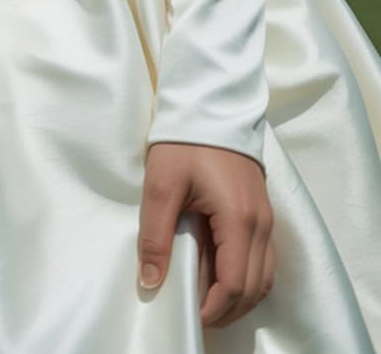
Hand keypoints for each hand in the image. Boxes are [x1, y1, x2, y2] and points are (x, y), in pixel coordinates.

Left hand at [138, 141, 274, 329]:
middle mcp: (261, 224)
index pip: (234, 284)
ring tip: (208, 302)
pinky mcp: (263, 210)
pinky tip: (222, 275)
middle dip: (227, 310)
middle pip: (255, 288)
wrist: (211, 103)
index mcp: (238, 219)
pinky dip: (248, 278)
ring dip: (240, 297)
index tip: (189, 315)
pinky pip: (264, 259)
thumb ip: (155, 235)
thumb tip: (151, 281)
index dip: (213, 309)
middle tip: (197, 315)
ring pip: (264, 277)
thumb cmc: (185, 141)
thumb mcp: (162, 184)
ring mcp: (266, 218)